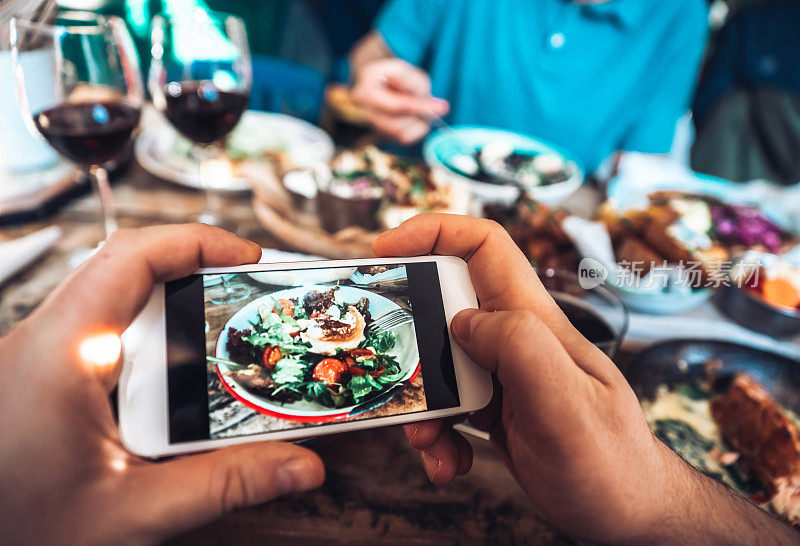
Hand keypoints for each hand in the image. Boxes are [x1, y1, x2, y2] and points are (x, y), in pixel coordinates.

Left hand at [0, 225, 324, 544]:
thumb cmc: (20, 530)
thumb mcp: (132, 512)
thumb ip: (222, 484)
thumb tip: (297, 465)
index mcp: (60, 355)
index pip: (130, 257)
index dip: (197, 242)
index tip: (251, 259)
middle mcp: (46, 341)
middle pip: (128, 267)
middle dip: (197, 270)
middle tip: (252, 292)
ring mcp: (45, 355)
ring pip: (117, 297)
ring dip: (175, 304)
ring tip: (226, 328)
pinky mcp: (50, 374)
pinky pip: (106, 329)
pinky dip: (154, 334)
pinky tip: (181, 372)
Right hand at [351, 58, 448, 143]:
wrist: (381, 84)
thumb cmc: (394, 76)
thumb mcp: (405, 70)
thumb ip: (415, 84)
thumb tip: (434, 106)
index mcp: (366, 90)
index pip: (396, 105)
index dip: (420, 107)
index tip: (443, 106)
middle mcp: (365, 111)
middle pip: (396, 124)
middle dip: (420, 116)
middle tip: (437, 108)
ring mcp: (372, 125)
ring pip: (400, 133)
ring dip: (417, 122)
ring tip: (421, 107)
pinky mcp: (382, 135)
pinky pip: (403, 139)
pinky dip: (415, 129)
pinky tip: (415, 116)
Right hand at [374, 214, 798, 543]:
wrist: (625, 515)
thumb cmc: (610, 462)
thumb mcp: (567, 405)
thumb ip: (520, 349)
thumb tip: (463, 320)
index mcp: (534, 320)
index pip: (484, 246)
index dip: (433, 231)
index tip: (383, 251)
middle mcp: (514, 338)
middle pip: (442, 307)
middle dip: (408, 340)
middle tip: (391, 373)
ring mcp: (501, 373)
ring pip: (436, 364)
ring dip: (419, 403)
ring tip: (429, 444)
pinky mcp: (492, 408)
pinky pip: (445, 406)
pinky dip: (435, 436)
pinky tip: (449, 462)